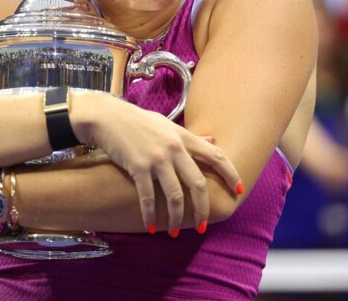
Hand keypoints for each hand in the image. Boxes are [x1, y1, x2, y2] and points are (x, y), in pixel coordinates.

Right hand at [70, 91, 240, 234]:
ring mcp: (157, 158)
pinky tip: (151, 226)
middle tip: (203, 225)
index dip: (231, 174)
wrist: (108, 117)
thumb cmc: (138, 122)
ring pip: (175, 195)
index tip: (239, 190)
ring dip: (177, 217)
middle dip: (203, 209)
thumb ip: (190, 136)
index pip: (216, 156)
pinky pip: (148, 197)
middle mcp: (175, 148)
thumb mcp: (168, 125)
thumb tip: (213, 141)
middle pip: (198, 184)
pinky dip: (150, 215)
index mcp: (184, 137)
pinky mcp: (138, 167)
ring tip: (176, 231)